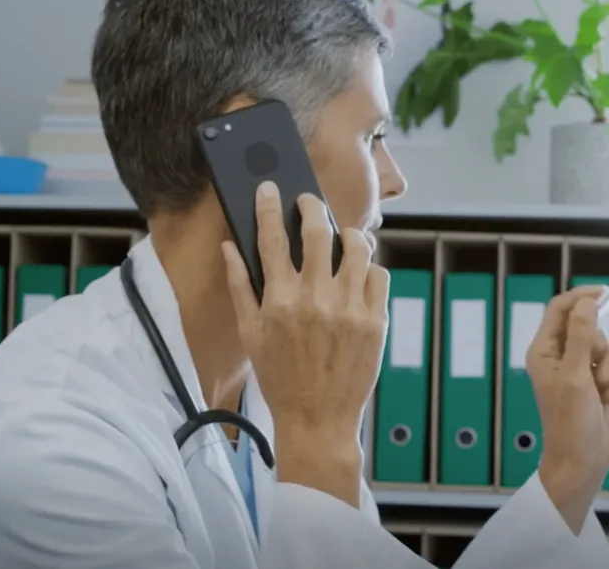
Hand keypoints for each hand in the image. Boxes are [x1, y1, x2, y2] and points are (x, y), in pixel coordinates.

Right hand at [222, 181, 388, 506]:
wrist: (318, 419)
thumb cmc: (280, 377)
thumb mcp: (250, 334)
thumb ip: (240, 286)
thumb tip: (230, 247)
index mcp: (279, 300)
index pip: (272, 239)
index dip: (270, 207)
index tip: (270, 188)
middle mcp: (315, 299)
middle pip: (318, 231)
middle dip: (312, 207)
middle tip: (309, 203)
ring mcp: (349, 309)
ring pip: (358, 247)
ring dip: (349, 234)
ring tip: (343, 236)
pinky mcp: (375, 320)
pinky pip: (379, 275)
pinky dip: (370, 267)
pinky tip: (360, 273)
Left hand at [528, 286, 608, 532]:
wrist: (582, 461)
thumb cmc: (570, 422)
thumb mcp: (574, 376)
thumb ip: (580, 337)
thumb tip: (586, 302)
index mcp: (544, 350)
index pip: (560, 309)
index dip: (581, 297)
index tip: (604, 293)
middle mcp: (560, 356)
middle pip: (588, 325)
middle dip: (600, 346)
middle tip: (593, 370)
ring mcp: (580, 369)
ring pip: (606, 345)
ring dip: (608, 368)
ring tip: (599, 392)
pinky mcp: (597, 381)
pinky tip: (606, 400)